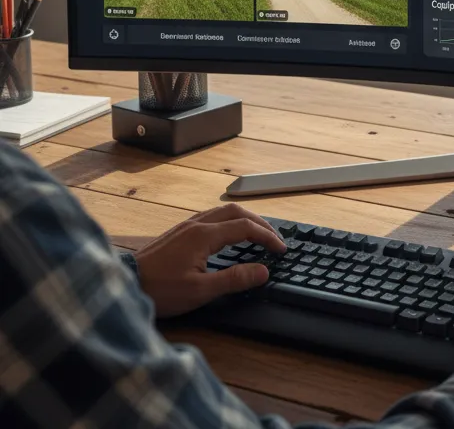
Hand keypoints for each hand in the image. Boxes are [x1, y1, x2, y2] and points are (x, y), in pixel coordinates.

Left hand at [133, 203, 285, 317]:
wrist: (124, 284)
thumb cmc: (160, 290)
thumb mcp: (200, 291)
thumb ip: (234, 279)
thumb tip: (263, 271)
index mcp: (205, 235)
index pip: (246, 228)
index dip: (267, 236)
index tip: (281, 249)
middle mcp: (197, 224)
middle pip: (237, 212)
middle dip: (260, 222)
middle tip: (274, 238)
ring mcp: (186, 226)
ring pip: (223, 211)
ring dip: (245, 219)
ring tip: (257, 233)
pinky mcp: (178, 232)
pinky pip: (211, 217)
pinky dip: (229, 221)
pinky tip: (228, 234)